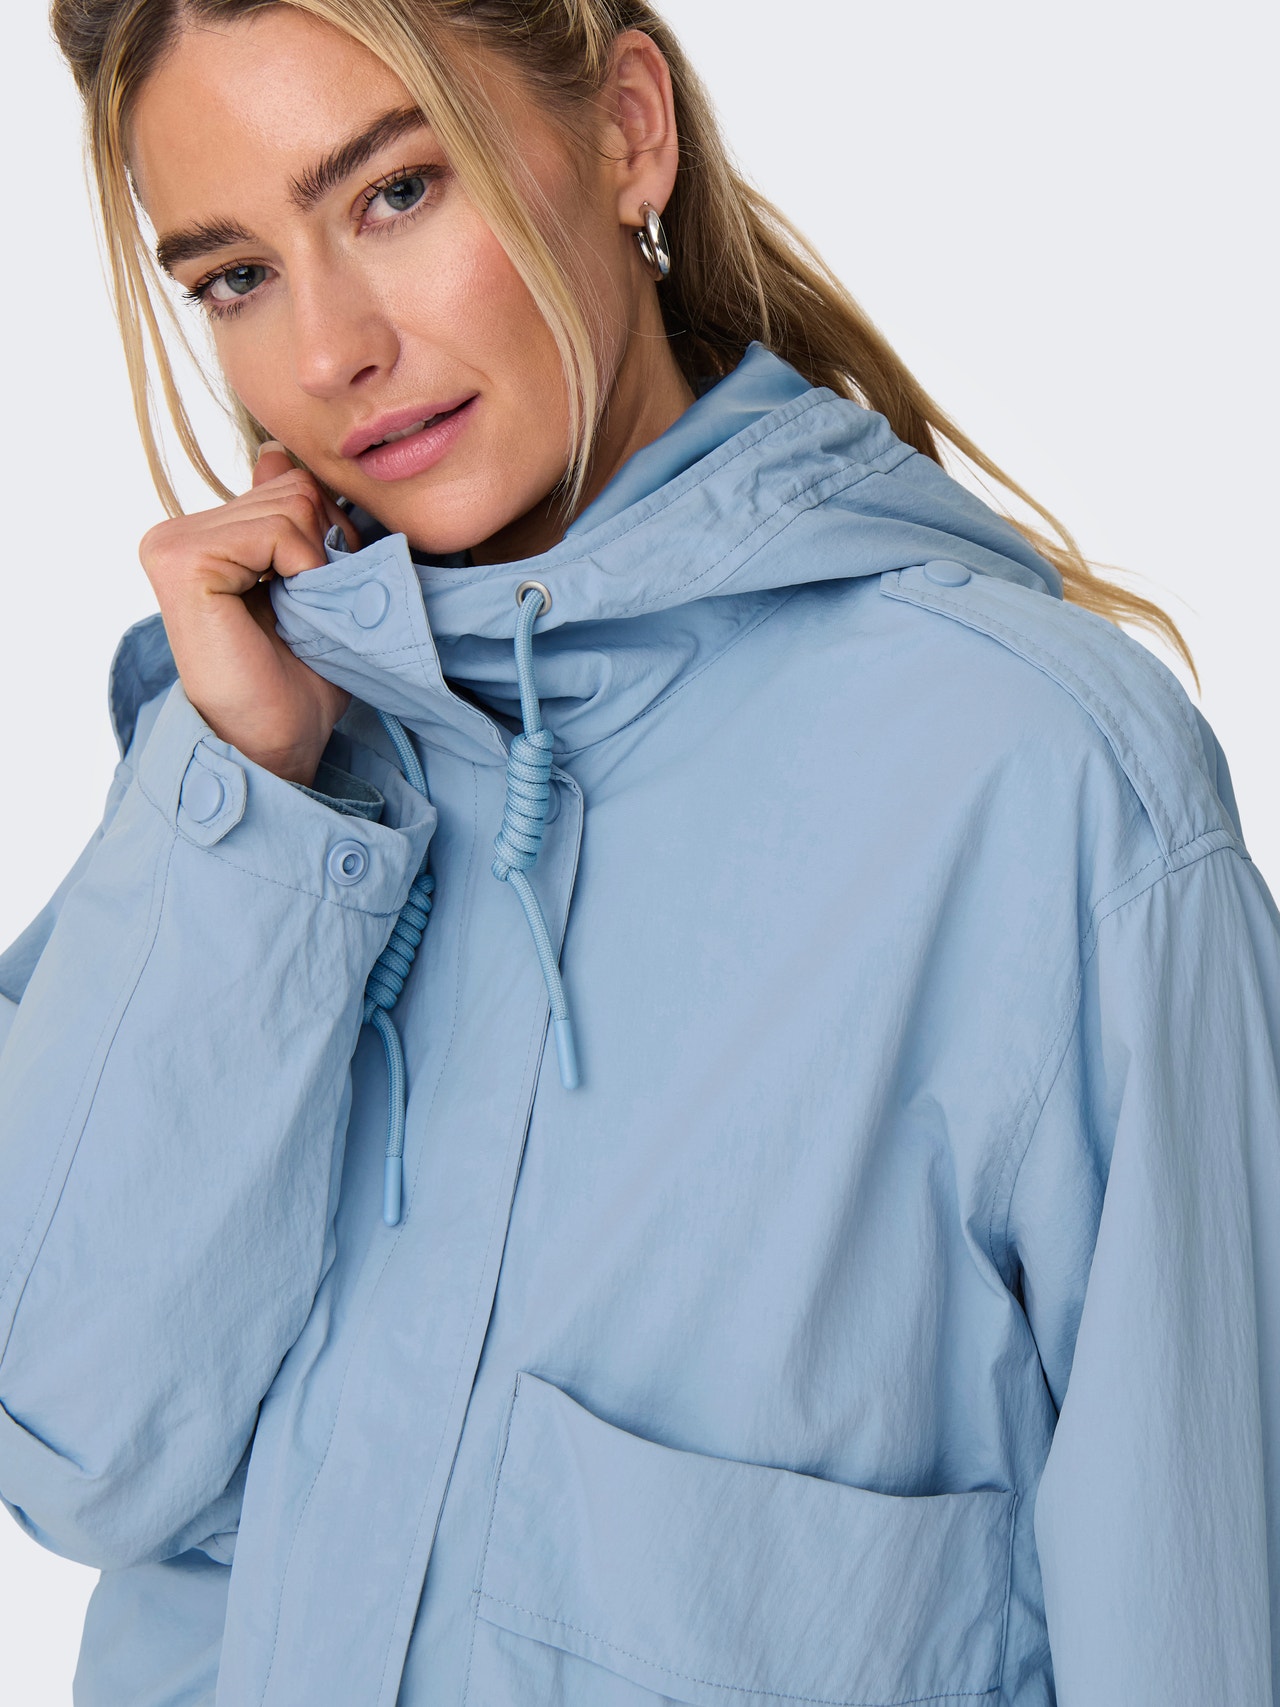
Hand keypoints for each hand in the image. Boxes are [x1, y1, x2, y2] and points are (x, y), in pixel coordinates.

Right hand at [139, 444, 359, 784]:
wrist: (279, 740)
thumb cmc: (300, 676)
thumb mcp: (310, 583)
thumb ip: (290, 519)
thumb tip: (274, 454)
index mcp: (205, 535)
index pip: (289, 481)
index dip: (328, 531)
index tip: (318, 587)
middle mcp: (179, 531)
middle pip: (295, 486)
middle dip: (327, 545)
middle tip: (312, 606)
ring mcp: (172, 542)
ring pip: (293, 503)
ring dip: (318, 563)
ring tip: (297, 612)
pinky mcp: (180, 559)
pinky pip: (275, 529)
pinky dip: (302, 569)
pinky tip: (286, 607)